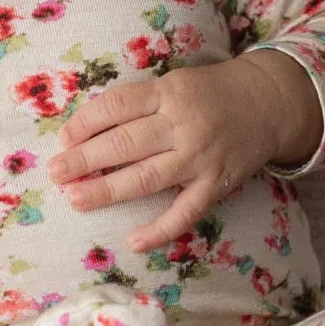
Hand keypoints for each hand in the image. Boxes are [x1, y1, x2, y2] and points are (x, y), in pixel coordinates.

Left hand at [46, 51, 323, 251]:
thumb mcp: (174, 84)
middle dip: (85, 159)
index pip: (118, 105)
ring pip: (147, 178)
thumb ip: (138, 104)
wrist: (269, 102)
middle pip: (126, 143)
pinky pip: (186, 212)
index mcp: (168, 93)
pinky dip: (161, 230)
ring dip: (107, 191)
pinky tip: (134, 241)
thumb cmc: (209, 93)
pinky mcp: (217, 184)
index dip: (86, 122)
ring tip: (76, 199)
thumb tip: (86, 129)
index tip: (63, 139)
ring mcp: (200, 157)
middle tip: (56, 172)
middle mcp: (183, 124)